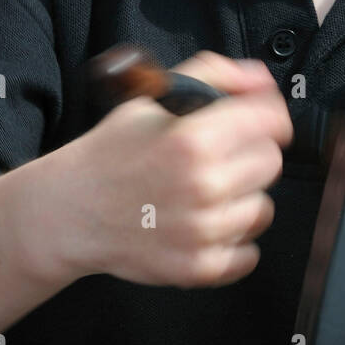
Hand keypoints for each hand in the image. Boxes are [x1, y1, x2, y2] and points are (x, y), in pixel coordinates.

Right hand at [40, 52, 292, 288]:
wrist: (72, 210)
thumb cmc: (111, 153)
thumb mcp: (154, 96)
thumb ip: (214, 75)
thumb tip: (260, 80)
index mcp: (193, 140)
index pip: (272, 121)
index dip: (269, 116)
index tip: (261, 121)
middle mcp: (202, 186)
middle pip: (270, 163)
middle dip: (251, 154)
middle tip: (220, 156)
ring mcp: (202, 232)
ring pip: (263, 208)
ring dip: (242, 198)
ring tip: (207, 192)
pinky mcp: (198, 268)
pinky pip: (249, 254)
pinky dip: (233, 241)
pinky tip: (205, 224)